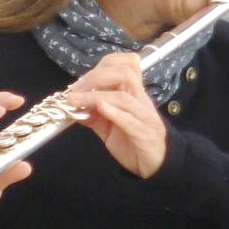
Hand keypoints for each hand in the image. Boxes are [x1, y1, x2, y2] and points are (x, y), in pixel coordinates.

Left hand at [68, 52, 167, 178]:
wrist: (155, 163)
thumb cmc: (132, 140)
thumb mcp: (108, 125)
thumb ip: (93, 113)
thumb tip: (73, 103)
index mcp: (133, 94)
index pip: (127, 64)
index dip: (104, 64)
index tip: (82, 80)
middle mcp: (140, 100)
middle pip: (125, 73)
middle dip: (96, 76)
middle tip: (75, 89)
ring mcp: (143, 116)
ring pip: (124, 97)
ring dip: (96, 96)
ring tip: (76, 101)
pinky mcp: (143, 135)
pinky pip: (130, 120)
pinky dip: (113, 112)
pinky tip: (99, 110)